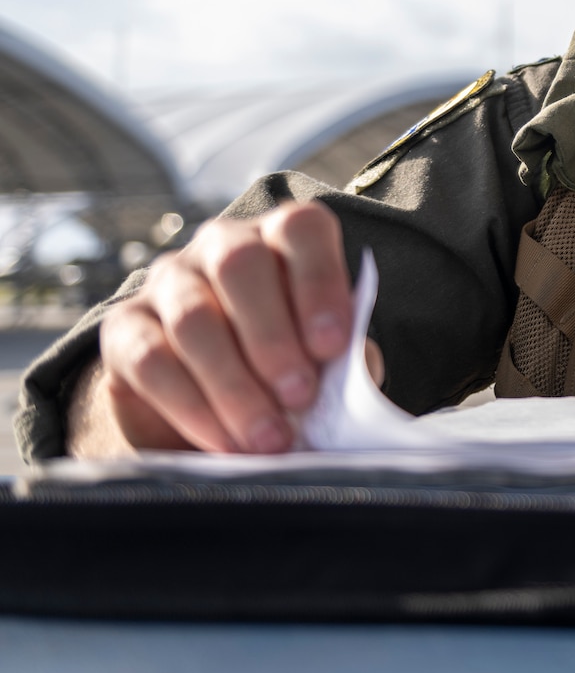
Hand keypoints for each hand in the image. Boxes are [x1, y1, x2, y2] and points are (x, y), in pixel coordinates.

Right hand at [85, 202, 361, 454]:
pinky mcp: (123, 327)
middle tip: (300, 396)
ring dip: (234, 384)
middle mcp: (222, 245)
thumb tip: (352, 384)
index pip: (301, 230)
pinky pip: (151, 360)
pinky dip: (193, 407)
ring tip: (269, 436)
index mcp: (282, 238)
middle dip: (272, 336)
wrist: (217, 406)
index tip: (334, 346)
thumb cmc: (290, 370)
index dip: (319, 283)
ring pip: (193, 317)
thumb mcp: (327, 362)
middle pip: (240, 264)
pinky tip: (224, 441)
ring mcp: (168, 281)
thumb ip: (343, 362)